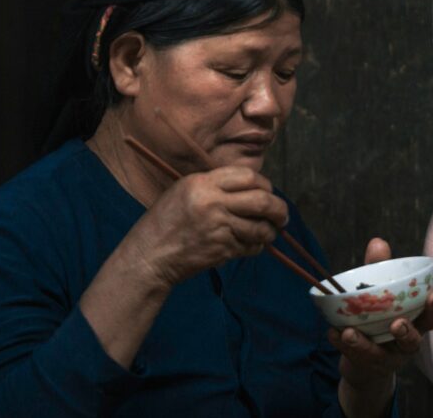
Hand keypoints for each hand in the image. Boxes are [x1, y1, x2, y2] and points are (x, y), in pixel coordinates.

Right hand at [125, 166, 287, 287]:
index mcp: (203, 183)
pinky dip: (256, 246)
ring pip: (260, 227)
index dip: (264, 184)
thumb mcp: (184, 190)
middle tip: (283, 215)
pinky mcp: (221, 249)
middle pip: (262, 200)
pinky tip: (252, 245)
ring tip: (271, 232)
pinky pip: (250, 246)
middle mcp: (212, 202)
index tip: (268, 191)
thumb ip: (216, 185)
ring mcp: (218, 227)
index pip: (248, 176)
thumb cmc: (165, 222)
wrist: (149, 255)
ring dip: (270, 231)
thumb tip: (253, 187)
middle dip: (279, 208)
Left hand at [330, 238, 432, 415]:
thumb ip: (379, 269)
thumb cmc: (379, 317)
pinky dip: (342, 344)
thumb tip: (377, 242)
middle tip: (397, 323)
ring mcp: (386, 358)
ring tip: (350, 332)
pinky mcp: (366, 366)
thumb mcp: (381, 293)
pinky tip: (332, 332)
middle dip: (407, 333)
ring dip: (364, 344)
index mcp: (416, 322)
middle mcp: (405, 343)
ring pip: (380, 355)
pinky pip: (353, 357)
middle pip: (413, 341)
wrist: (365, 359)